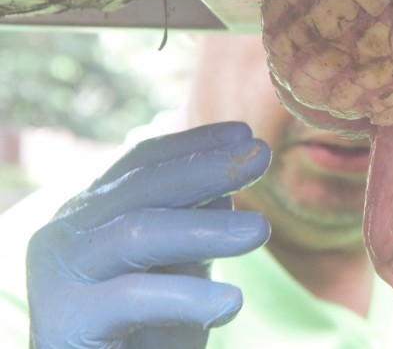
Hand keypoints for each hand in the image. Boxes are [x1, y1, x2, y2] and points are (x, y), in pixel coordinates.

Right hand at [27, 122, 270, 348]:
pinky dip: (186, 296)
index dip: (196, 143)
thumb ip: (193, 226)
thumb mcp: (178, 267)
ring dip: (207, 229)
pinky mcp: (66, 321)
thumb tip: (228, 188)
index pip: (144, 163)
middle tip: (261, 157)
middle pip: (142, 186)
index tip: (247, 134)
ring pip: (138, 233)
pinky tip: (230, 302)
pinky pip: (132, 297)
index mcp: (94, 212)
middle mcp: (68, 232)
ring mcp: (60, 274)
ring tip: (261, 232)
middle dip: (207, 168)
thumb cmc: (143, 329)